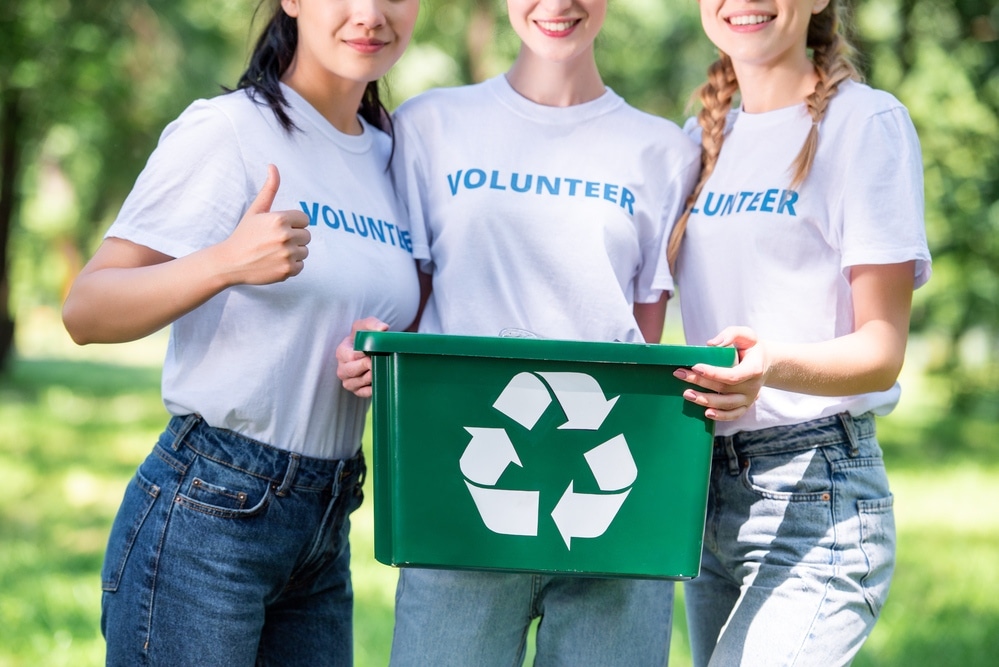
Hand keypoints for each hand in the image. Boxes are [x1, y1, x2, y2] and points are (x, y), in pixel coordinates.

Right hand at [217, 164, 310, 285]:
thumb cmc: (244, 234)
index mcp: (279, 219)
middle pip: (306, 235)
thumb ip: (269, 189)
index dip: (293, 223)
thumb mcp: (256, 210)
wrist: (230, 262)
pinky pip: (301, 265)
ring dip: (293, 252)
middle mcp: (285, 236)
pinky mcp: (287, 271)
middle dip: (294, 237)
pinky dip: (291, 265)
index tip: (278, 228)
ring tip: (274, 252)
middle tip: (274, 241)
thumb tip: (273, 166)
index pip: (304, 219)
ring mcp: (287, 255)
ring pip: (304, 251)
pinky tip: (275, 262)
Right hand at [336, 317, 388, 397]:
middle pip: (350, 371)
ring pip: (356, 383)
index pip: (349, 356)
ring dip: (369, 376)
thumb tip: (383, 328)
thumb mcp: (367, 326)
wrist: (371, 349)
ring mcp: (348, 380)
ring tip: (378, 368)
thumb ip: (373, 324)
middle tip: (377, 361)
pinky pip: (362, 393)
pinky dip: (371, 389)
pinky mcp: (356, 390)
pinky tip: (378, 381)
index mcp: (341, 351)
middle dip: (366, 366)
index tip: (372, 352)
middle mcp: (342, 368)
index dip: (362, 355)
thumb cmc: (365, 337)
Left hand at [674, 326, 767, 420]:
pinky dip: (721, 416)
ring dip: (705, 400)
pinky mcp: (745, 406)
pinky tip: (706, 413)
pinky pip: (734, 415)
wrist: (766, 363)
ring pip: (726, 404)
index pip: (732, 375)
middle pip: (724, 389)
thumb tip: (711, 344)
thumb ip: (730, 335)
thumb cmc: (751, 347)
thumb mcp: (745, 334)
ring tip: (687, 394)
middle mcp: (753, 387)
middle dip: (700, 382)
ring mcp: (749, 398)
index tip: (695, 367)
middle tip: (680, 374)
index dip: (713, 373)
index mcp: (754, 369)